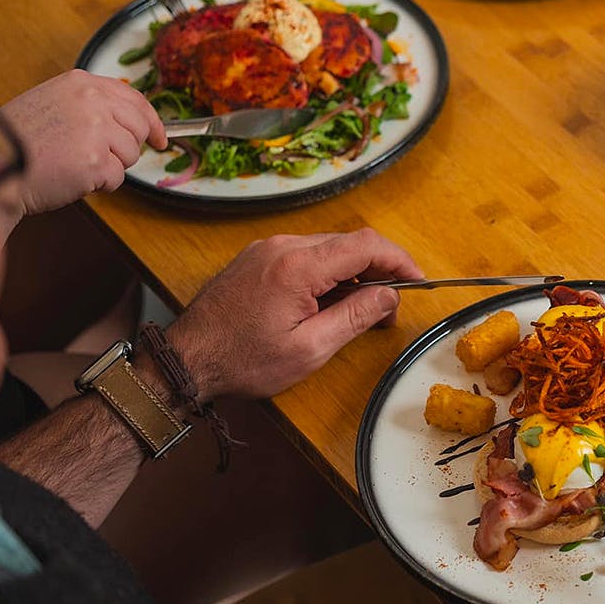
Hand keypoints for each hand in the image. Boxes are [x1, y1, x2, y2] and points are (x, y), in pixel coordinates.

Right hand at [0, 70, 166, 216]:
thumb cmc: (19, 140)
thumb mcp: (53, 103)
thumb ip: (90, 104)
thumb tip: (127, 118)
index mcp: (82, 83)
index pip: (135, 99)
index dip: (152, 122)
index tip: (160, 137)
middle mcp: (92, 101)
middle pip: (139, 129)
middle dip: (126, 148)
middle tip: (98, 157)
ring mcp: (96, 131)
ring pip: (131, 155)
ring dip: (110, 167)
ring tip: (75, 163)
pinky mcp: (96, 161)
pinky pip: (117, 179)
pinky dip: (100, 185)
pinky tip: (73, 177)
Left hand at [166, 229, 423, 399]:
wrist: (187, 359)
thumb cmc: (244, 360)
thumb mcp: (310, 349)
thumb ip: (355, 317)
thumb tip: (389, 297)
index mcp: (298, 267)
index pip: (366, 246)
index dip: (399, 260)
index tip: (417, 282)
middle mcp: (283, 246)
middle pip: (350, 243)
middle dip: (379, 270)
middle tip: (390, 307)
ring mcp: (267, 248)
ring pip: (329, 247)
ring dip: (353, 272)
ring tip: (360, 309)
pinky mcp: (258, 257)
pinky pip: (306, 254)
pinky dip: (328, 272)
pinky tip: (329, 301)